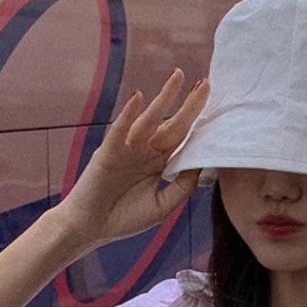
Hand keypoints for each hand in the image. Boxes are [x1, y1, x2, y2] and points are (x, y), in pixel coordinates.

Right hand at [54, 70, 209, 246]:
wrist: (91, 229)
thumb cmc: (124, 218)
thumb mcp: (163, 206)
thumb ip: (182, 186)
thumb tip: (201, 163)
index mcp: (159, 163)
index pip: (183, 138)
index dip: (198, 123)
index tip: (215, 106)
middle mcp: (145, 151)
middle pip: (172, 124)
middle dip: (189, 104)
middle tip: (206, 83)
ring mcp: (127, 149)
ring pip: (149, 119)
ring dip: (164, 98)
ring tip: (179, 77)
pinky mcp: (108, 153)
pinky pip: (120, 131)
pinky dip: (128, 115)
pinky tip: (138, 98)